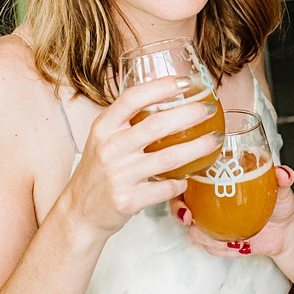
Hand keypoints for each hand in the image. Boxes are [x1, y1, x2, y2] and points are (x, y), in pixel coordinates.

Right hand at [61, 77, 222, 240]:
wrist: (79, 212)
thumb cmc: (98, 170)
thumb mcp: (103, 137)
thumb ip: (127, 117)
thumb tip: (158, 84)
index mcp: (103, 128)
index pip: (131, 98)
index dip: (160, 87)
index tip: (185, 82)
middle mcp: (109, 149)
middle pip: (156, 125)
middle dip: (189, 114)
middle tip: (210, 109)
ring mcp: (119, 176)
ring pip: (168, 158)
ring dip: (197, 147)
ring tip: (214, 139)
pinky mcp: (128, 200)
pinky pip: (165, 187)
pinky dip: (182, 181)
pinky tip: (190, 175)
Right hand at [170, 164, 293, 258]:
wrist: (287, 231)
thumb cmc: (280, 202)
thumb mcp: (282, 188)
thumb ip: (283, 178)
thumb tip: (283, 174)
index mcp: (220, 178)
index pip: (190, 176)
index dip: (178, 183)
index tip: (183, 190)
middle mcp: (211, 200)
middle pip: (182, 203)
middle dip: (179, 212)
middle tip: (190, 219)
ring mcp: (213, 222)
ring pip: (194, 231)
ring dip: (208, 237)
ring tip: (231, 240)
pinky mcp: (219, 241)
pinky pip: (211, 248)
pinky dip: (223, 250)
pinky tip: (241, 247)